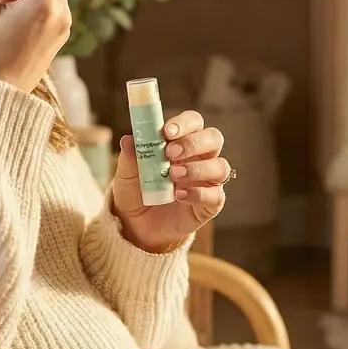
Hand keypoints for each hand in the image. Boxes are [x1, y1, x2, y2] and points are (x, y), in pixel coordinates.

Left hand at [111, 110, 230, 253]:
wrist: (136, 226)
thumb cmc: (135, 192)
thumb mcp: (127, 175)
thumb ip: (130, 158)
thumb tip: (128, 140)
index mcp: (182, 142)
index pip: (194, 122)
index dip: (184, 123)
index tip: (166, 131)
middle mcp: (200, 158)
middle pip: (213, 139)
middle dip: (193, 143)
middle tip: (170, 153)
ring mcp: (207, 181)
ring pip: (220, 167)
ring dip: (197, 169)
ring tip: (172, 176)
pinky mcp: (210, 204)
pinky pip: (215, 196)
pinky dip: (198, 194)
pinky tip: (178, 196)